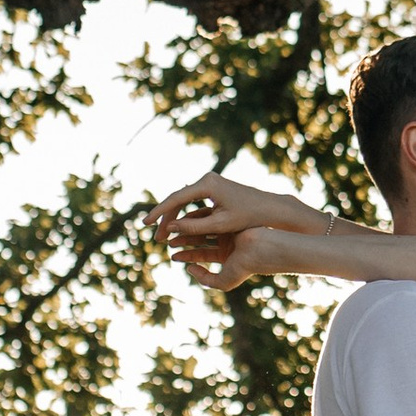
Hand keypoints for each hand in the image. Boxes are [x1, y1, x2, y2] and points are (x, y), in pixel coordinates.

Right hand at [151, 171, 344, 257]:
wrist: (269, 208)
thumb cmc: (248, 217)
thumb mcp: (220, 225)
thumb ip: (194, 227)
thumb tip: (169, 228)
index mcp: (207, 185)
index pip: (176, 199)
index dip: (159, 213)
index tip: (146, 224)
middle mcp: (207, 179)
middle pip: (178, 199)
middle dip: (165, 218)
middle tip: (154, 235)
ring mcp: (210, 183)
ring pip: (184, 201)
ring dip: (174, 218)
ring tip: (163, 236)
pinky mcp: (214, 189)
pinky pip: (193, 202)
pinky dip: (185, 215)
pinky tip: (177, 228)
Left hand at [170, 222, 305, 293]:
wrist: (264, 248)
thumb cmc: (245, 266)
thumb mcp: (223, 282)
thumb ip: (205, 280)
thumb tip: (190, 269)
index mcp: (227, 256)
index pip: (202, 255)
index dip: (187, 255)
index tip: (173, 255)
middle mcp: (227, 241)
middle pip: (200, 239)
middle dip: (184, 240)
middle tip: (168, 240)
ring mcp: (229, 228)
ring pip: (204, 227)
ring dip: (188, 229)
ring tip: (172, 230)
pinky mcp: (230, 217)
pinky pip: (210, 216)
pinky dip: (196, 218)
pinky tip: (184, 219)